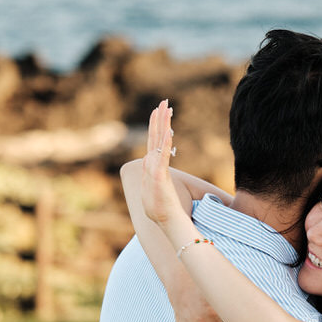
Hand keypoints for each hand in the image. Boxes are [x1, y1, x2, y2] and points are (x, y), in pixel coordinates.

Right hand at [141, 100, 182, 227]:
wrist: (164, 219)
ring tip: (164, 108)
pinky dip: (166, 142)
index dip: (157, 124)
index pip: (155, 140)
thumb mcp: (158, 188)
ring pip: (158, 141)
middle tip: (163, 102)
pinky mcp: (159, 175)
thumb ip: (158, 177)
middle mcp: (151, 163)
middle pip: (155, 135)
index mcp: (153, 164)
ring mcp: (154, 168)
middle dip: (159, 118)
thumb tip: (158, 173)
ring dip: (162, 123)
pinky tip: (169, 130)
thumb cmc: (163, 207)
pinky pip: (163, 155)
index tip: (160, 111)